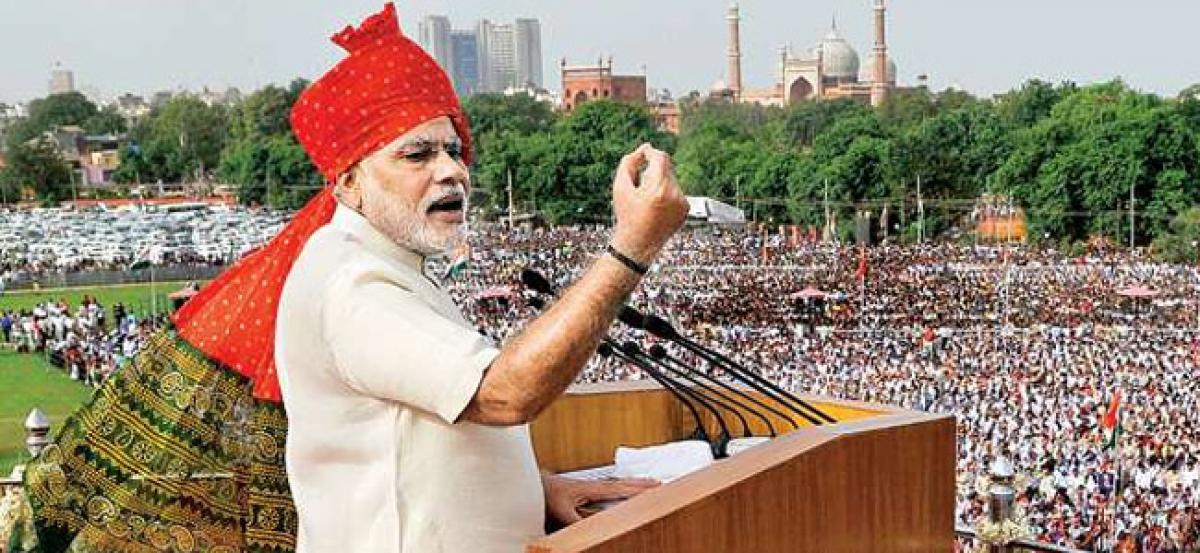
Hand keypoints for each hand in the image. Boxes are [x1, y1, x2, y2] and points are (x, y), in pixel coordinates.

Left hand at [542, 473, 659, 525]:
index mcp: (591, 489)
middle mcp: (593, 486)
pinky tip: (622, 493)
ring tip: (647, 485)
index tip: (656, 486)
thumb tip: (589, 530)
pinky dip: (620, 490)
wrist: (530, 486)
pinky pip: (608, 490)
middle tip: (659, 483)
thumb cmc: (544, 495)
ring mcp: (589, 488)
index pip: (620, 489)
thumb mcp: (560, 511)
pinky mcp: (584, 492)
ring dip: (631, 486)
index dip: (638, 488)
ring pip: (616, 486)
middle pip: (622, 484)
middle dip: (640, 484)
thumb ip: (575, 521)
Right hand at [610, 143, 688, 265]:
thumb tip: (643, 149)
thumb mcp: (620, 187)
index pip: (660, 158)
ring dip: (659, 180)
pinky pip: (677, 190)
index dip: (650, 152)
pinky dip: (666, 192)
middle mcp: (674, 195)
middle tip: (639, 180)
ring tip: (646, 198)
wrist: (638, 245)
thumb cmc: (626, 215)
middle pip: (667, 167)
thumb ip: (629, 163)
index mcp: (658, 189)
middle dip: (653, 168)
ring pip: (672, 178)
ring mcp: (682, 203)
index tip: (642, 153)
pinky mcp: (686, 209)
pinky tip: (655, 206)